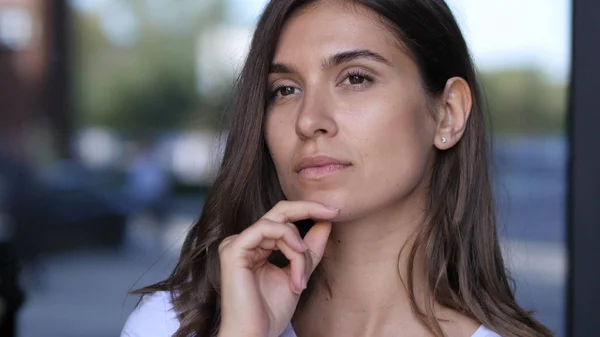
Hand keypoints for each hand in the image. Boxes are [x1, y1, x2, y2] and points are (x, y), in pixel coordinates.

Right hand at [217, 201, 337, 336]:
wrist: (254, 336)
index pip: (283, 219)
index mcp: (255, 246)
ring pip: (280, 226)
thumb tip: (325, 223)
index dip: (308, 211)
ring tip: (302, 276)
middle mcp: (243, 241)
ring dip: (299, 249)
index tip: (334, 211)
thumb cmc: (270, 313)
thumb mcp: (298, 274)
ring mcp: (236, 243)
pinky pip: (268, 229)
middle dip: (309, 209)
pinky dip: (288, 242)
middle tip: (332, 211)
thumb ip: (309, 251)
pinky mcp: (234, 249)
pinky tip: (297, 256)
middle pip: (279, 211)